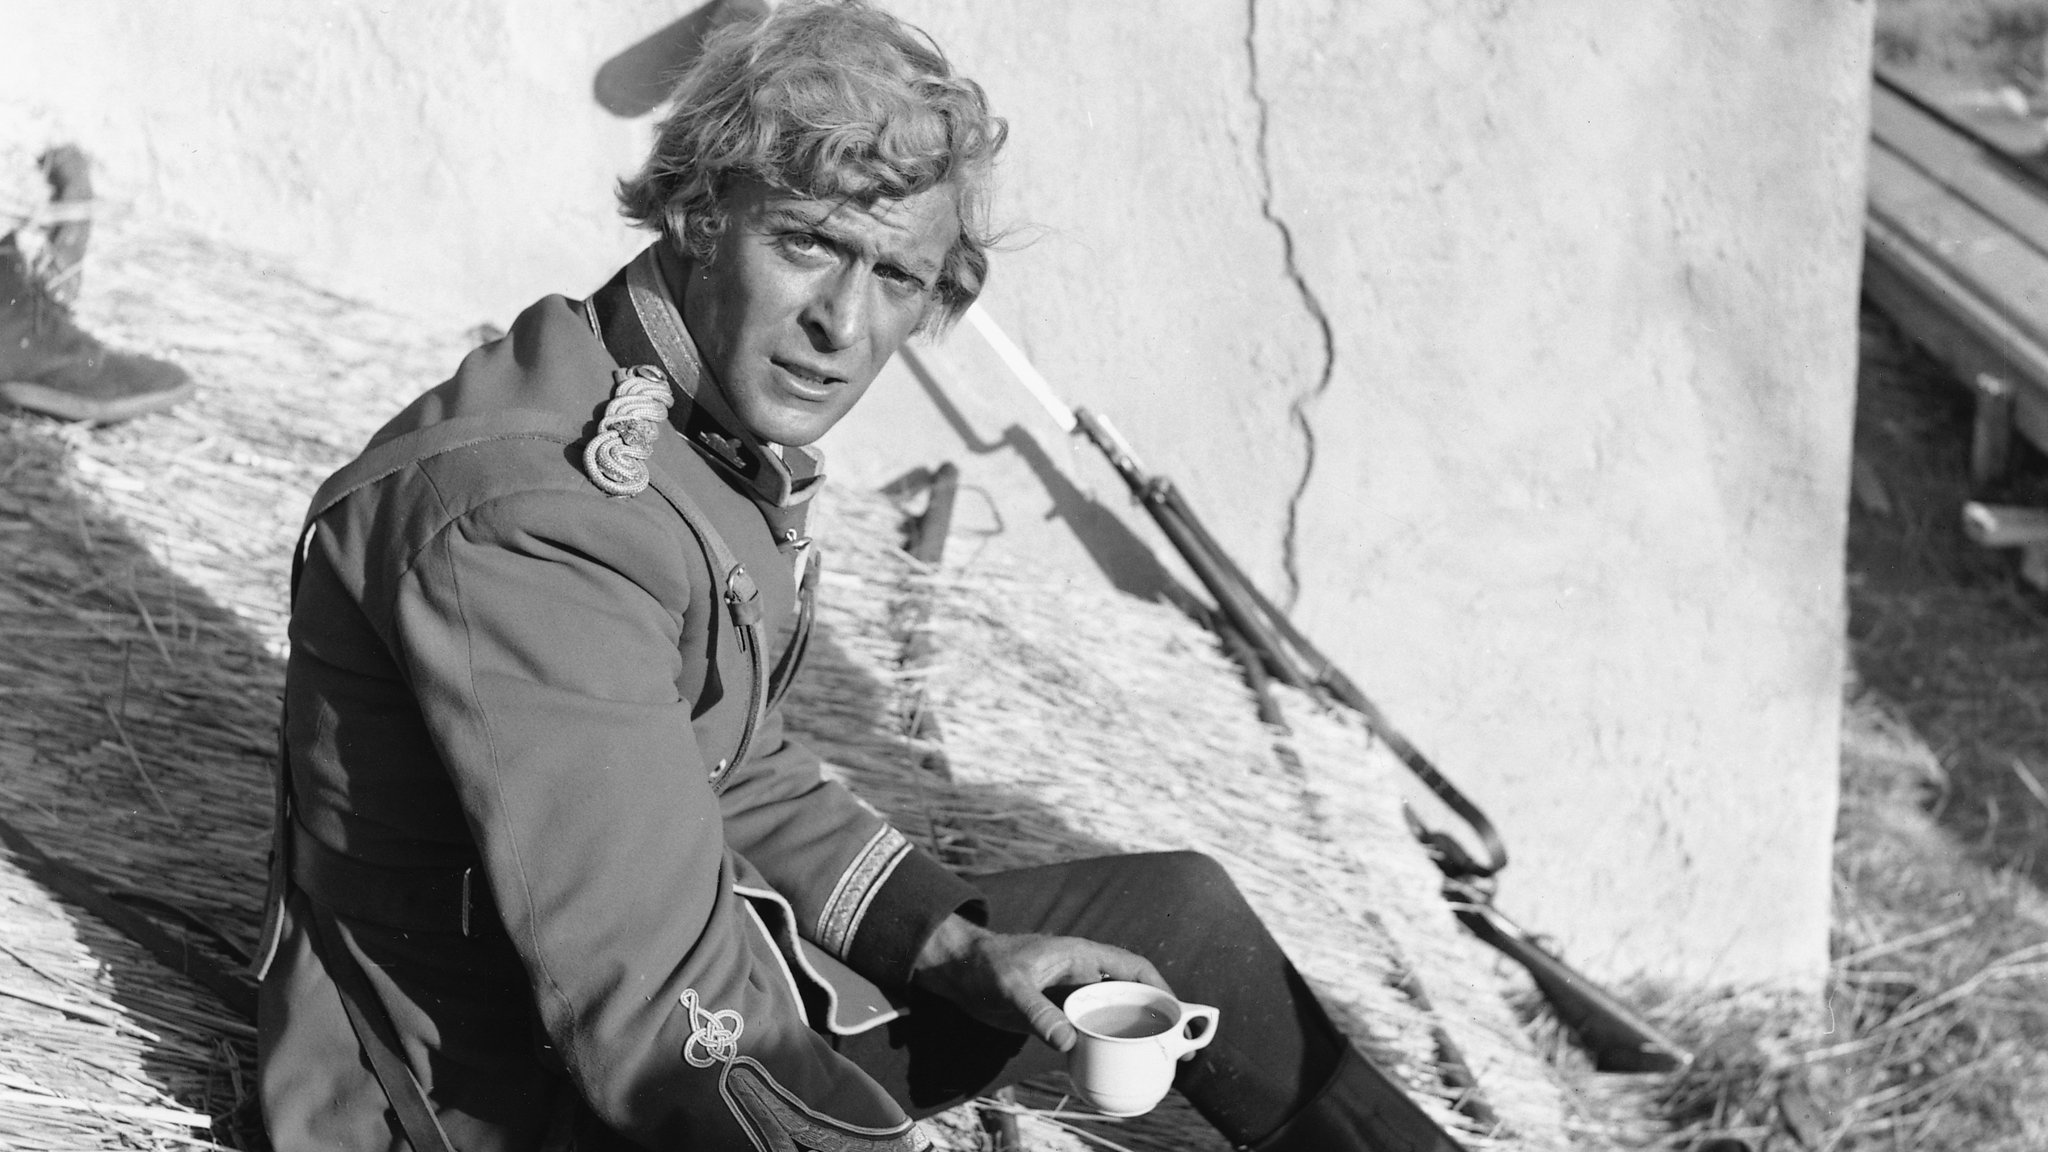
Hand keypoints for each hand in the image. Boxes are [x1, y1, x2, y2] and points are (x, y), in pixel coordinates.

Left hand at [910, 915, 1169, 1051]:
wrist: (958, 972)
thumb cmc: (986, 967)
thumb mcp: (1011, 989)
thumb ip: (1039, 1013)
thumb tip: (1068, 1043)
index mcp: (1082, 956)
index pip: (1134, 968)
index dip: (1160, 989)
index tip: (1178, 1014)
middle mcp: (1083, 976)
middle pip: (1131, 995)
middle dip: (1157, 1019)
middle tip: (1178, 1050)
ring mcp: (1073, 997)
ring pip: (1114, 1016)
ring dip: (1135, 1035)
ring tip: (1157, 1062)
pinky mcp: (1059, 1015)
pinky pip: (1092, 1031)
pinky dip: (1107, 1047)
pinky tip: (1116, 1067)